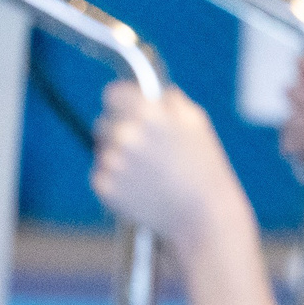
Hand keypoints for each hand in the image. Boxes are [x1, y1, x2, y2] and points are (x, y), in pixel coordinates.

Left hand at [91, 82, 254, 255]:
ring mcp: (112, 162)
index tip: (123, 108)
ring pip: (102, 150)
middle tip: (140, 146)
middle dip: (118, 129)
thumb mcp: (195, 122)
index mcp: (148, 113)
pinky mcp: (103, 186)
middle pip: (102, 122)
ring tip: (146, 170)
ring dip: (117, 155)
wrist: (200, 213)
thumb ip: (169, 101)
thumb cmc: (203, 165)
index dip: (120, 101)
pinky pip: (100, 173)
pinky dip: (114, 178)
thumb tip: (153, 91)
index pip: (112, 94)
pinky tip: (139, 186)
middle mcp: (126, 135)